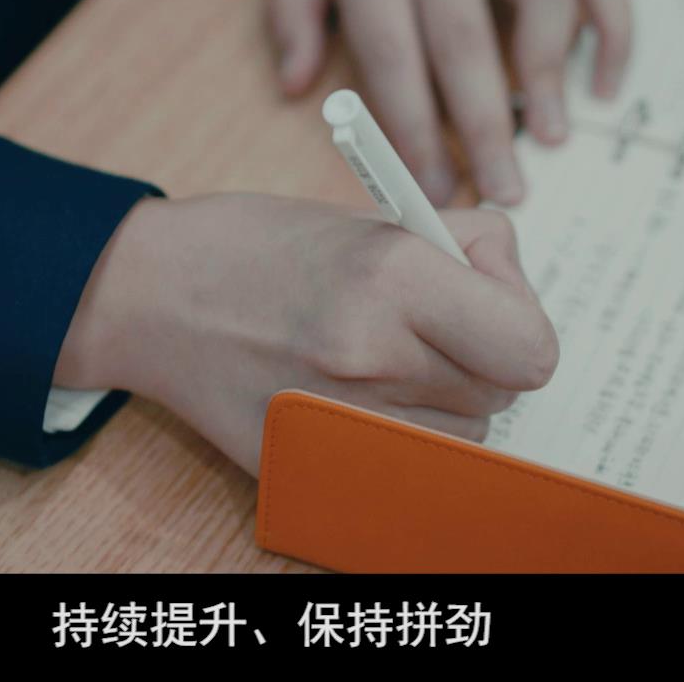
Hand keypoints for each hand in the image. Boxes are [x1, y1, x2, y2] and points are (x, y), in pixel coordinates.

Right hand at [55, 194, 558, 472]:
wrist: (152, 293)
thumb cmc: (258, 246)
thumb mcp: (372, 218)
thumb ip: (458, 252)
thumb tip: (511, 290)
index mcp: (394, 276)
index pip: (531, 348)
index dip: (519, 323)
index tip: (488, 303)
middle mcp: (373, 354)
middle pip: (500, 394)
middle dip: (479, 357)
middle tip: (426, 323)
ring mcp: (342, 419)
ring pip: (461, 435)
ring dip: (440, 401)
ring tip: (379, 356)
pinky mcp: (314, 462)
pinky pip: (407, 464)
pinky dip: (398, 435)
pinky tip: (354, 394)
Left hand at [267, 0, 632, 206]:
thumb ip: (289, 14)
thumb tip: (295, 89)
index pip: (390, 51)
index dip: (410, 127)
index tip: (428, 188)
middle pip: (463, 38)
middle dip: (482, 125)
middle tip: (503, 192)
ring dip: (550, 70)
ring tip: (553, 138)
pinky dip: (610, 31)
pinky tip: (601, 89)